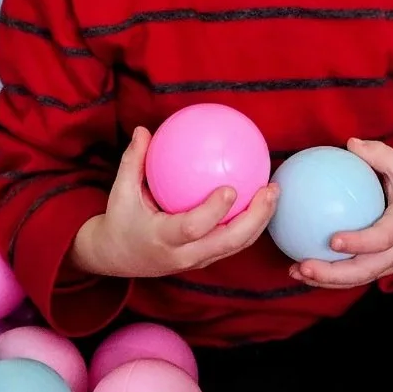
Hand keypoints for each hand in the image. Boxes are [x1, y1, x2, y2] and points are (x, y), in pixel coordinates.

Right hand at [70, 125, 277, 283]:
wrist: (118, 259)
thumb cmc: (121, 221)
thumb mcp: (121, 192)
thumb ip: (133, 161)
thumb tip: (143, 130)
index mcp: (163, 238)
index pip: (193, 227)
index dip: (214, 211)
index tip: (231, 188)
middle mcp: (184, 254)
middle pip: (228, 241)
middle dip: (254, 218)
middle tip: (269, 190)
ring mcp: (197, 260)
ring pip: (237, 246)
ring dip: (260, 221)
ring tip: (274, 193)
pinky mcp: (205, 260)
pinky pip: (233, 244)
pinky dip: (251, 224)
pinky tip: (261, 200)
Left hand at [289, 139, 392, 288]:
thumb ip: (380, 155)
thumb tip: (350, 143)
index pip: (382, 238)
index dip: (359, 242)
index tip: (332, 240)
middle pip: (366, 270)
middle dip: (333, 274)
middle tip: (303, 266)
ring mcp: (392, 264)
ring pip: (358, 278)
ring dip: (326, 280)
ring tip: (296, 272)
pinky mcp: (383, 268)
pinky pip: (357, 277)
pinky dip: (330, 278)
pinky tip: (303, 269)